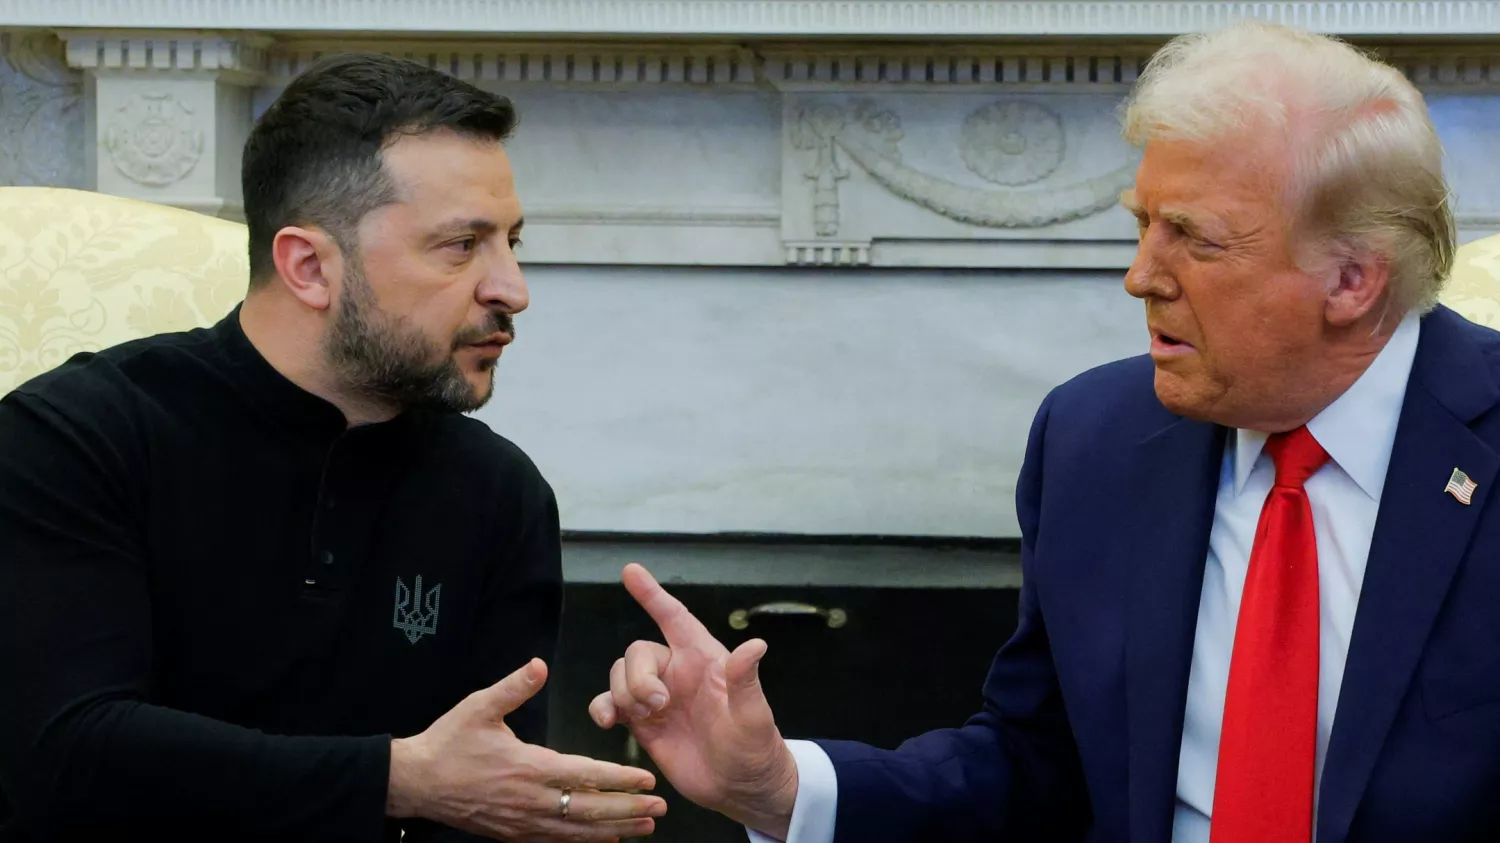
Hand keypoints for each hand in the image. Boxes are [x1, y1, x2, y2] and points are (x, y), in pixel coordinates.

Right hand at [389, 658, 666, 841]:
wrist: (416, 783)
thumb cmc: (448, 742)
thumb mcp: (479, 706)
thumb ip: (514, 687)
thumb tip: (539, 665)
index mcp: (528, 767)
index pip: (585, 776)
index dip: (618, 778)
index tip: (647, 779)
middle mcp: (531, 800)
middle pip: (590, 810)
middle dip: (628, 809)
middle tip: (660, 808)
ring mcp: (523, 822)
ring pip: (578, 831)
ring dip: (614, 829)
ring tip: (645, 827)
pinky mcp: (514, 834)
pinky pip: (557, 842)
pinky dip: (585, 842)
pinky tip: (607, 841)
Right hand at [587, 564, 799, 839]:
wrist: (740, 790)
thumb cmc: (755, 749)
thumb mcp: (754, 718)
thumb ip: (746, 682)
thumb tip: (755, 646)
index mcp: (705, 660)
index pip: (675, 618)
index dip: (653, 594)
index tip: (631, 571)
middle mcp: (678, 673)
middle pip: (638, 652)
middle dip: (637, 675)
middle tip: (657, 705)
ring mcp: (658, 698)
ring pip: (619, 675)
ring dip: (622, 693)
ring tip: (644, 718)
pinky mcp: (643, 723)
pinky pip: (610, 704)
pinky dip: (602, 708)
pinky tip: (607, 722)